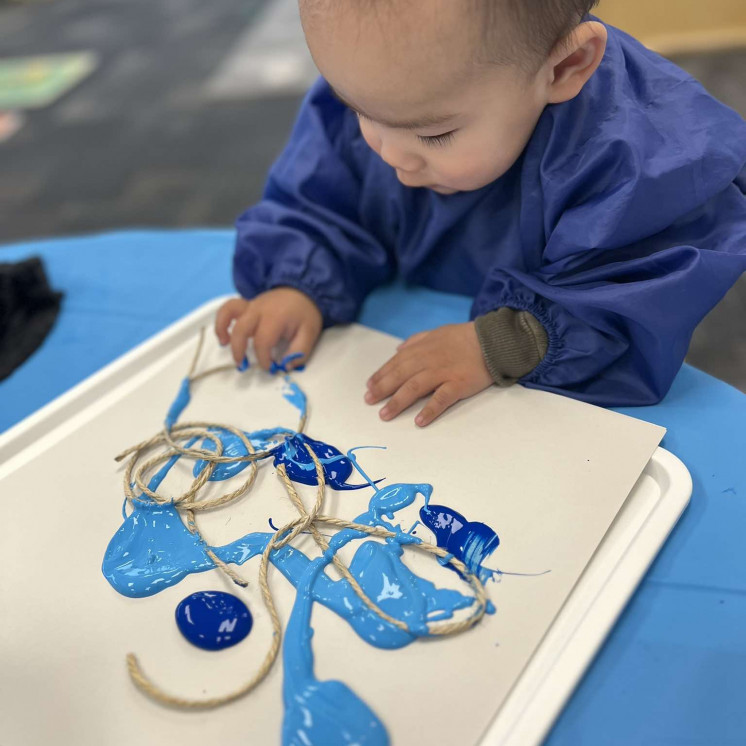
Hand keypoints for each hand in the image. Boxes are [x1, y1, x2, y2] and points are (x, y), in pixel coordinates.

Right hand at [215, 288, 322, 370]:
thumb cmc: (305, 313)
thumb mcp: (310, 334)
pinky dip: (221, 320)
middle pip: (241, 329)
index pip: (263, 341)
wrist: (303, 291)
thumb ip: (299, 352)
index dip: (263, 358)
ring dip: (222, 329)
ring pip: (229, 313)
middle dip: (239, 349)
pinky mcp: (246, 305)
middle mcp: (259, 309)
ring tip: (224, 345)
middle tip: (243, 365)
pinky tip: (224, 335)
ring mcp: (251, 305)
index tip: (270, 367)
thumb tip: (285, 366)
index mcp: (275, 317)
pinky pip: (228, 308)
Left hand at [365, 322, 492, 426]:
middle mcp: (429, 360)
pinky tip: (419, 421)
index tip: (369, 385)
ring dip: (398, 402)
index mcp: (423, 348)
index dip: (381, 374)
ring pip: (415, 387)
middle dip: (382, 388)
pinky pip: (441, 398)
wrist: (493, 340)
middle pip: (401, 375)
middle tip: (369, 401)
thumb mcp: (437, 332)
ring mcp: (443, 372)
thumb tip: (398, 349)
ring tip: (385, 415)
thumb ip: (416, 340)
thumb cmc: (464, 337)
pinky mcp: (458, 384)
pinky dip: (429, 410)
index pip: (396, 362)